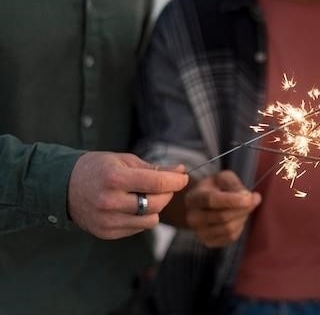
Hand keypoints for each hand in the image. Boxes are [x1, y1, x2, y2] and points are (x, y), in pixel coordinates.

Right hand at [68, 152, 188, 238]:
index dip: (176, 181)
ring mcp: (107, 220)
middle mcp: (110, 201)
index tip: (183, 177)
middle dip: (167, 194)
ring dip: (154, 208)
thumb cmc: (97, 169)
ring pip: (151, 220)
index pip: (157, 183)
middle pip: (157, 204)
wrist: (62, 186)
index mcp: (115, 178)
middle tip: (164, 186)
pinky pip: (138, 228)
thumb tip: (181, 172)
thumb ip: (154, 168)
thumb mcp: (124, 160)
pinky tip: (130, 206)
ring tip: (144, 196)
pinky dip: (141, 218)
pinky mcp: (106, 233)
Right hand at [185, 170, 260, 247]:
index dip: (231, 200)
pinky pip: (230, 238)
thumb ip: (235, 185)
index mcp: (194, 197)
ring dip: (243, 217)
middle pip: (222, 217)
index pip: (211, 200)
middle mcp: (193, 217)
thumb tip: (249, 197)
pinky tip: (238, 217)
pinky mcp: (208, 242)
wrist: (203, 204)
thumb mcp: (223, 178)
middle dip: (243, 208)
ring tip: (246, 207)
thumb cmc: (215, 188)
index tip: (248, 197)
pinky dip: (239, 227)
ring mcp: (199, 232)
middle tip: (253, 199)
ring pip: (228, 229)